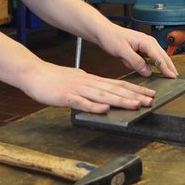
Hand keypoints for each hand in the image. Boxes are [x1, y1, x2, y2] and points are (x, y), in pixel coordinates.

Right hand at [20, 61, 158, 113]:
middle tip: (150, 100)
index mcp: (92, 80)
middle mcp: (88, 83)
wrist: (34, 73)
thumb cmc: (54, 78)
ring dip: (120, 101)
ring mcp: (78, 89)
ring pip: (103, 95)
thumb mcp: (77, 80)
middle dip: (134, 95)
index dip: (135, 89)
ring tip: (135, 105)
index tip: (148, 94)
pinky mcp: (66, 97)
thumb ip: (91, 87)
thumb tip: (103, 96)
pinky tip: (104, 110)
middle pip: (115, 89)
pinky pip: (82, 103)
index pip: (118, 84)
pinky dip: (94, 106)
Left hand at [95, 24, 178, 78]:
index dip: (166, 67)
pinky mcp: (140, 49)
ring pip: (157, 57)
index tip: (172, 76)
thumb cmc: (112, 38)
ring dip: (162, 64)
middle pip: (162, 56)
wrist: (104, 32)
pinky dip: (152, 63)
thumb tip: (148, 72)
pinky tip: (154, 69)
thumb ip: (136, 61)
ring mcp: (145, 45)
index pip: (159, 57)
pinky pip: (150, 58)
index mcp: (146, 41)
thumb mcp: (122, 51)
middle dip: (169, 66)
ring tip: (169, 74)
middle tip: (175, 77)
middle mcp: (148, 42)